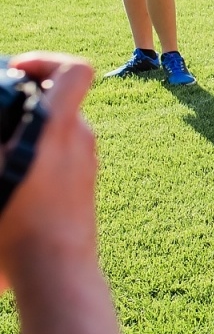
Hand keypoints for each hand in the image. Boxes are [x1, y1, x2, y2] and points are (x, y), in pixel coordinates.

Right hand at [0, 53, 97, 292]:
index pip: (76, 71)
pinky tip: (10, 178)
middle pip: (60, 101)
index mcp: (60, 128)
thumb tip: (4, 120)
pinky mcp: (83, 187)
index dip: (46, 60)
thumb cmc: (17, 226)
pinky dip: (36, 157)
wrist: (56, 274)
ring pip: (57, 131)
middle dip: (25, 101)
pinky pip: (60, 158)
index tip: (16, 71)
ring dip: (27, 132)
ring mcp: (86, 164)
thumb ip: (1, 133)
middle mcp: (80, 140)